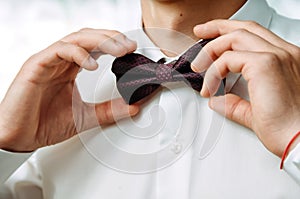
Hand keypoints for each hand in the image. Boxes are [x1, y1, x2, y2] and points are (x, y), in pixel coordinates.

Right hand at [0, 28, 138, 151]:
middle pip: (88, 37)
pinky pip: (60, 50)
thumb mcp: (86, 116)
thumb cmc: (44, 124)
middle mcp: (60, 61)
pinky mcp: (37, 65)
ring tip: (119, 50)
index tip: (132, 50)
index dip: (114, 44)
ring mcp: (48, 61)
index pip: (94, 47)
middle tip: (129, 47)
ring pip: (76, 39)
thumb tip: (133, 106)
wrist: (19, 138)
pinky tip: (93, 65)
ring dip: (101, 41)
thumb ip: (109, 110)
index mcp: (70, 69)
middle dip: (111, 38)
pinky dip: (79, 54)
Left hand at [192, 19, 299, 156]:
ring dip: (211, 49)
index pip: (254, 36)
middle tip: (199, 32)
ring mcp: (277, 56)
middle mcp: (284, 54)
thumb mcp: (256, 112)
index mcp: (285, 60)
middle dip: (217, 27)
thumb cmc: (287, 129)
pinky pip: (228, 59)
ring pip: (235, 37)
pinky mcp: (265, 65)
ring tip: (198, 66)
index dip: (230, 33)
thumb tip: (217, 101)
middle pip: (244, 28)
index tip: (212, 36)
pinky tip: (209, 87)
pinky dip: (213, 72)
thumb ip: (236, 104)